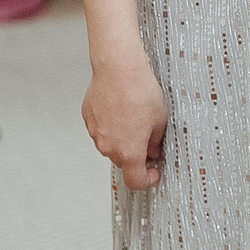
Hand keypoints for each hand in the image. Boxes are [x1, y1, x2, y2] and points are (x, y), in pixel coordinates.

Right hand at [83, 58, 167, 188]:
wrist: (118, 69)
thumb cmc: (140, 91)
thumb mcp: (160, 119)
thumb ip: (155, 142)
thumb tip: (152, 151)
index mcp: (129, 152)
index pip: (135, 181)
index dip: (147, 180)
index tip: (153, 173)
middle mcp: (109, 147)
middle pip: (123, 162)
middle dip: (136, 155)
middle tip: (148, 138)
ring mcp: (96, 134)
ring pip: (111, 145)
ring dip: (122, 139)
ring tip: (134, 116)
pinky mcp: (88, 119)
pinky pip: (101, 130)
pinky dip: (111, 126)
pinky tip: (121, 109)